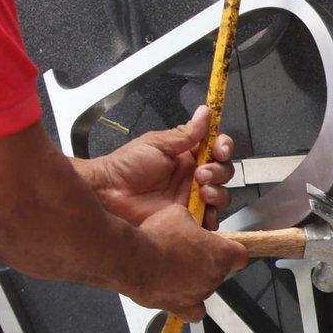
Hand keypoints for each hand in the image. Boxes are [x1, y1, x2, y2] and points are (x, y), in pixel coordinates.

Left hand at [88, 105, 235, 227]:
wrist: (108, 194)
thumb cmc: (126, 166)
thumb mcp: (156, 143)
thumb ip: (185, 133)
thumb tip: (205, 113)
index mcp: (187, 155)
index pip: (217, 148)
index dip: (223, 147)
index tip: (219, 149)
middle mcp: (192, 176)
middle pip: (224, 172)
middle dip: (219, 171)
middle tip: (200, 174)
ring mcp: (191, 198)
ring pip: (222, 195)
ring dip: (218, 192)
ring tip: (202, 192)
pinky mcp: (188, 219)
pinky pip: (210, 219)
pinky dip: (212, 216)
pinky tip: (204, 212)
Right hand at [125, 204, 248, 321]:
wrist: (134, 259)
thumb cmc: (157, 237)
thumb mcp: (178, 213)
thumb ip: (191, 222)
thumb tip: (187, 223)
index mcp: (222, 252)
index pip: (240, 255)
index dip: (231, 250)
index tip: (223, 247)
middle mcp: (216, 275)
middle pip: (220, 270)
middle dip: (207, 261)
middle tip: (187, 252)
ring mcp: (201, 293)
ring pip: (205, 286)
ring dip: (194, 278)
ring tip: (173, 267)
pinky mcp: (183, 307)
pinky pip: (194, 311)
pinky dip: (189, 305)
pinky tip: (179, 294)